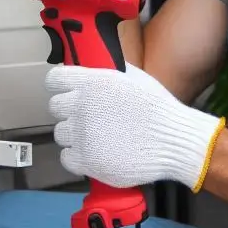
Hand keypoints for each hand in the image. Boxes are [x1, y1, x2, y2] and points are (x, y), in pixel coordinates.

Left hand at [45, 64, 225, 190]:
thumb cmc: (158, 109)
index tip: (66, 91)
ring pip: (61, 134)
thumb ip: (109, 72)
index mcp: (91, 82)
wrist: (173, 141)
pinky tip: (96, 152)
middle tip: (89, 117)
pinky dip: (77, 157)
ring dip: (75, 135)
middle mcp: (80, 107)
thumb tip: (96, 67)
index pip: (54, 79)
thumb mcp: (134, 78)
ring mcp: (81, 135)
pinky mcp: (84, 161)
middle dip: (69, 111)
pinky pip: (66, 158)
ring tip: (98, 137)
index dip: (60, 85)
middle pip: (55, 108)